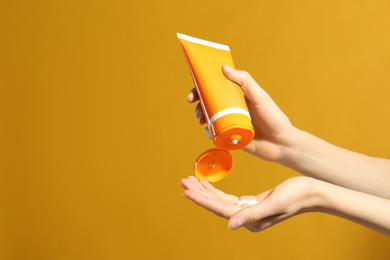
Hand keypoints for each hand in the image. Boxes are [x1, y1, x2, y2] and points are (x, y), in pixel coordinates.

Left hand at [180, 176, 318, 231]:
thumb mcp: (275, 203)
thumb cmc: (296, 195)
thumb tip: (230, 225)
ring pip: (221, 201)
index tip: (186, 190)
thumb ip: (252, 214)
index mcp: (251, 220)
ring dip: (205, 190)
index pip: (220, 209)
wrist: (312, 192)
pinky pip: (229, 198)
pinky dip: (217, 191)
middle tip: (182, 181)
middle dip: (199, 193)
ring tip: (190, 180)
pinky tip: (208, 185)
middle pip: (217, 205)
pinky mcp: (252, 203)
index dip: (202, 199)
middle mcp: (247, 218)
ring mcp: (249, 211)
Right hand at [187, 65, 296, 161]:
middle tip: (196, 108)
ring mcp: (229, 124)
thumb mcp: (260, 96)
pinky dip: (209, 133)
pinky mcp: (229, 138)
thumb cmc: (274, 118)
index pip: (216, 89)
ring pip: (209, 119)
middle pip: (208, 104)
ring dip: (201, 118)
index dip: (202, 89)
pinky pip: (214, 135)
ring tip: (202, 120)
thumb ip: (244, 81)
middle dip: (198, 105)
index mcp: (237, 97)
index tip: (193, 93)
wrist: (282, 144)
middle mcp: (232, 109)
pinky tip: (210, 131)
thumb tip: (224, 68)